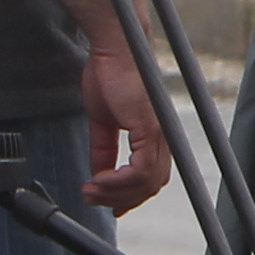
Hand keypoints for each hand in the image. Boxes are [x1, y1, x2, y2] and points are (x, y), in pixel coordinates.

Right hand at [83, 44, 167, 213]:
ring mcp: (159, 133)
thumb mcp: (103, 121)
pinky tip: (99, 180)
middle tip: (93, 199)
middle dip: (121, 199)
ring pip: (146, 183)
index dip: (132, 197)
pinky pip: (140, 170)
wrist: (114, 48)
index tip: (110, 206)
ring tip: (91, 191)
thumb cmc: (110, 76)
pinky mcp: (149, 128)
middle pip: (151, 186)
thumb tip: (98, 173)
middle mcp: (163, 137)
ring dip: (115, 193)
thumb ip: (103, 149)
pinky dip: (118, 182)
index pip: (151, 178)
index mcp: (155, 136)